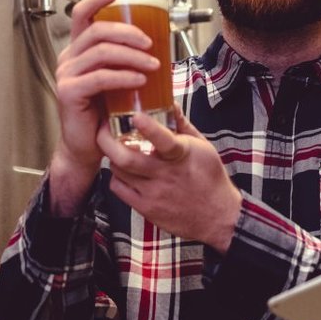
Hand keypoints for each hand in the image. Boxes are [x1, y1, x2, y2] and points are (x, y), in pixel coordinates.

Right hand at [47, 0, 161, 215]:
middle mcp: (68, 58)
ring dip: (132, 55)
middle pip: (97, 30)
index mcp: (78, 50)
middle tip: (150, 42)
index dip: (97, 0)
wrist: (87, 147)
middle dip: (128, 32)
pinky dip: (124, 76)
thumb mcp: (115, 80)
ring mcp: (66, 75)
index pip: (81, 15)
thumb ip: (124, 60)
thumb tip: (155, 43)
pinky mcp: (69, 92)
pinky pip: (100, 77)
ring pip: (101, 52)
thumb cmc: (102, 113)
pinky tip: (140, 79)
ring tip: (152, 64)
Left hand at [97, 109, 241, 252]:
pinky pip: (119, 189)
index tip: (136, 115)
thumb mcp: (202, 146)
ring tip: (114, 149)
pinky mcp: (146, 208)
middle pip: (127, 159)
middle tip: (103, 129)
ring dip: (112, 157)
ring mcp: (154, 194)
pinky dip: (116, 177)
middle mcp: (165, 175)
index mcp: (181, 156)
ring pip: (118, 171)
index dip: (149, 127)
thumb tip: (170, 103)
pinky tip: (122, 171)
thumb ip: (182, 124)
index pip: (164, 141)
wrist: (217, 216)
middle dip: (108, 141)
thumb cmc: (209, 178)